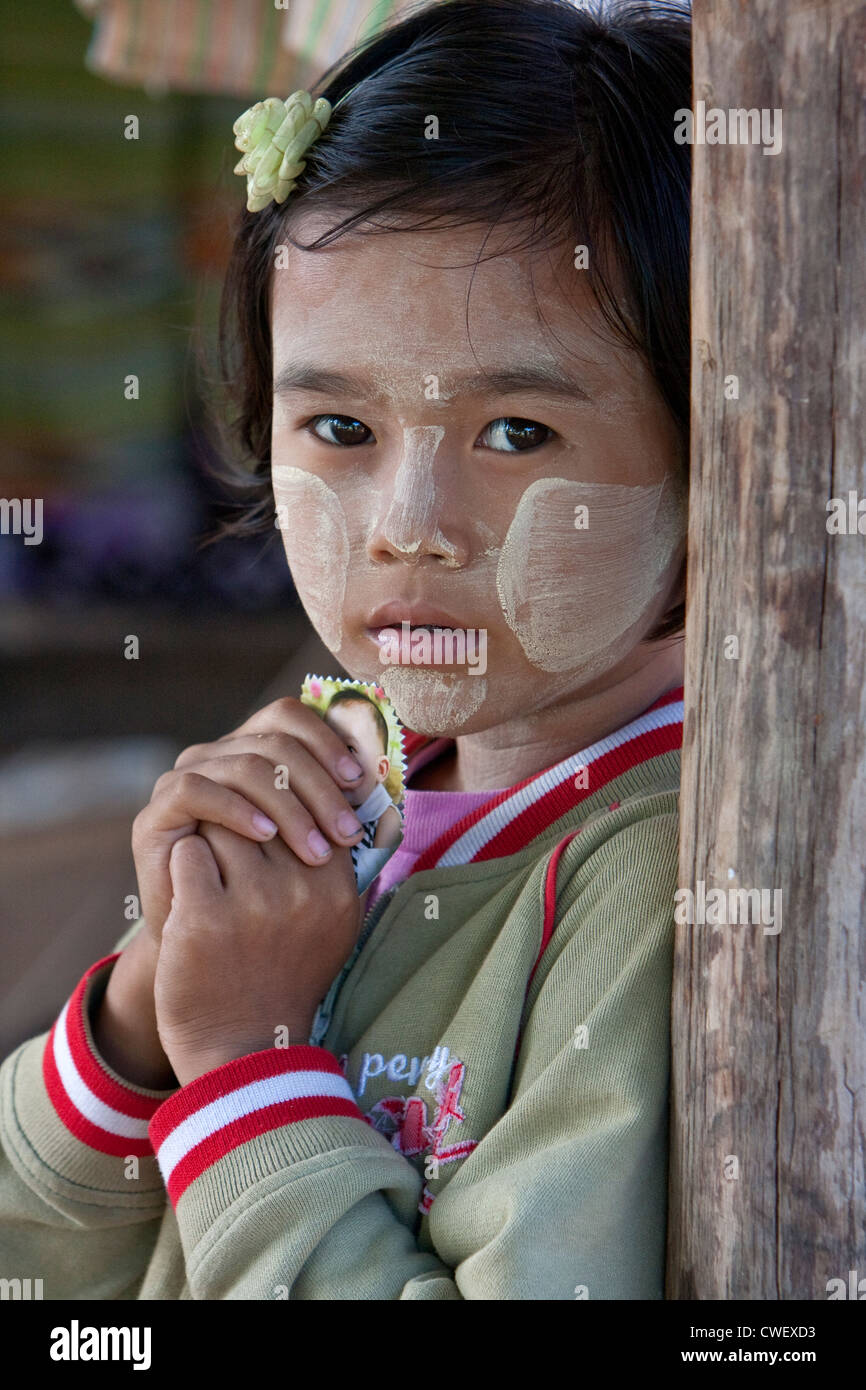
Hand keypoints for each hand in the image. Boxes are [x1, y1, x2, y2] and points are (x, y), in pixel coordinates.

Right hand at [131, 696, 367, 954]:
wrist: (208, 954)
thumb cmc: (266, 901)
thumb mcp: (307, 853)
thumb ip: (335, 819)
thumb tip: (386, 798)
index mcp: (253, 753)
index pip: (291, 719)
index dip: (328, 741)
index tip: (360, 784)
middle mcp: (216, 756)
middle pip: (274, 743)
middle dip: (319, 787)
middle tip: (348, 831)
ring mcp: (184, 780)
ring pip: (243, 766)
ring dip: (289, 805)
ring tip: (315, 847)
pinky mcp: (156, 812)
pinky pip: (196, 790)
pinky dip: (236, 809)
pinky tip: (265, 835)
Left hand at [154, 820, 361, 1085]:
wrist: (242, 1050)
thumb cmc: (285, 978)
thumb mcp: (333, 925)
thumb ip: (335, 868)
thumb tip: (333, 804)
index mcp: (337, 889)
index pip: (309, 807)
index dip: (282, 808)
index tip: (266, 826)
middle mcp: (301, 891)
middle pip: (264, 809)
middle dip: (244, 816)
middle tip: (229, 841)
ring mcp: (252, 902)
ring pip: (223, 824)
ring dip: (211, 838)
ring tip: (211, 871)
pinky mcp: (203, 915)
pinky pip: (188, 851)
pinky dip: (183, 864)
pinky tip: (189, 891)